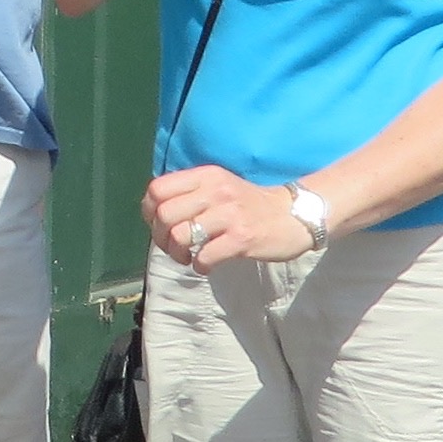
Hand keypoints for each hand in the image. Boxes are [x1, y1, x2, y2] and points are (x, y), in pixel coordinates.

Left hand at [144, 163, 315, 269]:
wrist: (293, 215)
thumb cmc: (250, 204)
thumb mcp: (219, 186)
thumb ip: (190, 193)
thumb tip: (155, 213)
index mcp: (206, 176)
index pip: (157, 189)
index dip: (149, 211)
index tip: (160, 225)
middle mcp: (216, 191)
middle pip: (164, 214)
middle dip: (161, 237)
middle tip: (174, 247)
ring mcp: (229, 214)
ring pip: (180, 235)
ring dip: (178, 254)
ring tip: (188, 257)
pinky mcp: (242, 238)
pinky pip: (205, 256)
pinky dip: (199, 265)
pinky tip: (206, 264)